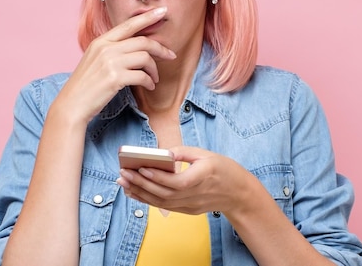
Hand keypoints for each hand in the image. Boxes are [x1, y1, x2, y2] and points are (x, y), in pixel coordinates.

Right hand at [54, 7, 175, 124]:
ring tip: (154, 79)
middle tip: (171, 55)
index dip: (147, 17)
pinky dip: (150, 82)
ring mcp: (110, 63)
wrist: (72, 105)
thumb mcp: (94, 60)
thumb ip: (111, 50)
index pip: (128, 24)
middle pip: (143, 41)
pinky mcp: (115, 78)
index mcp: (100, 41)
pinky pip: (142, 76)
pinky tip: (149, 86)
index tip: (162, 11)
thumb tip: (136, 47)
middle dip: (161, 48)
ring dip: (154, 70)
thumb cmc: (85, 85)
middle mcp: (105, 48)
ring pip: (145, 58)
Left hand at [116, 146, 253, 215]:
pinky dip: (147, 199)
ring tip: (123, 182)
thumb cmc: (224, 170)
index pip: (176, 182)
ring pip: (160, 202)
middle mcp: (194, 195)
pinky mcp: (186, 210)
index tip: (141, 168)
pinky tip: (134, 192)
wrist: (238, 193)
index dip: (157, 177)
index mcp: (202, 178)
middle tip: (123, 173)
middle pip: (163, 193)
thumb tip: (165, 152)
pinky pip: (163, 206)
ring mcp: (190, 205)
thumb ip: (185, 152)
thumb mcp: (207, 154)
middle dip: (141, 184)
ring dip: (140, 193)